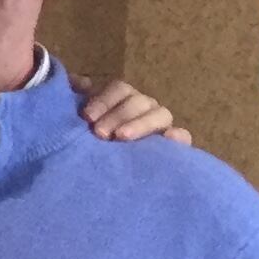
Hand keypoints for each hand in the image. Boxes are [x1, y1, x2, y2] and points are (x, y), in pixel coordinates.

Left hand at [68, 71, 191, 146]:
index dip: (104, 99)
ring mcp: (160, 127)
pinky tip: (170, 138)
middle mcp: (143, 110)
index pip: (120, 89)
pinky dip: (178, 136)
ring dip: (141, 124)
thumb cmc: (87, 143)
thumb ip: (75, 99)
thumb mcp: (77, 122)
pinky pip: (183, 137)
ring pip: (161, 114)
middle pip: (139, 101)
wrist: (98, 177)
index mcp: (123, 100)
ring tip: (121, 137)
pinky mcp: (171, 148)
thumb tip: (77, 81)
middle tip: (99, 133)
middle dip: (118, 115)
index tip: (87, 117)